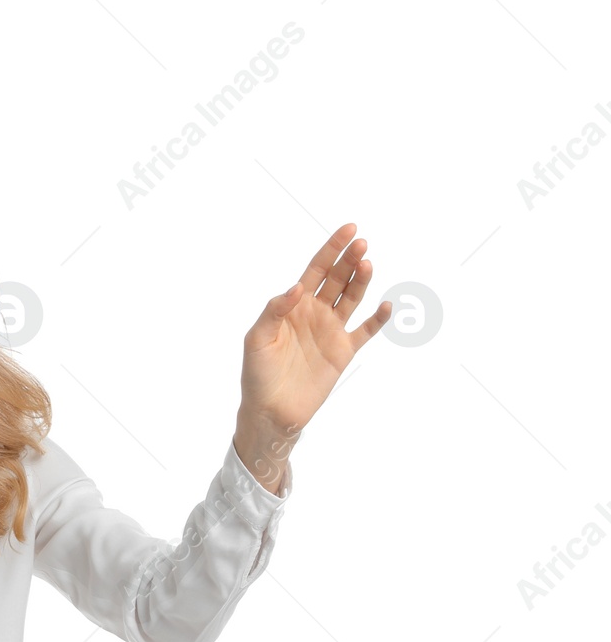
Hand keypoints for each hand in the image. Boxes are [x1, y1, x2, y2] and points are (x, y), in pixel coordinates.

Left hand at [234, 222, 390, 489]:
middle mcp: (315, 313)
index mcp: (293, 306)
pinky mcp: (343, 352)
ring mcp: (331, 331)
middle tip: (360, 244)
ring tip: (367, 264)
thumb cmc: (257, 374)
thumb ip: (275, 310)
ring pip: (352, 299)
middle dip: (348, 260)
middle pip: (336, 279)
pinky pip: (365, 331)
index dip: (331, 249)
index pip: (315, 270)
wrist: (271, 412)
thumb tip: (297, 287)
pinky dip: (377, 319)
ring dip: (361, 281)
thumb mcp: (257, 339)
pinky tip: (385, 306)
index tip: (349, 230)